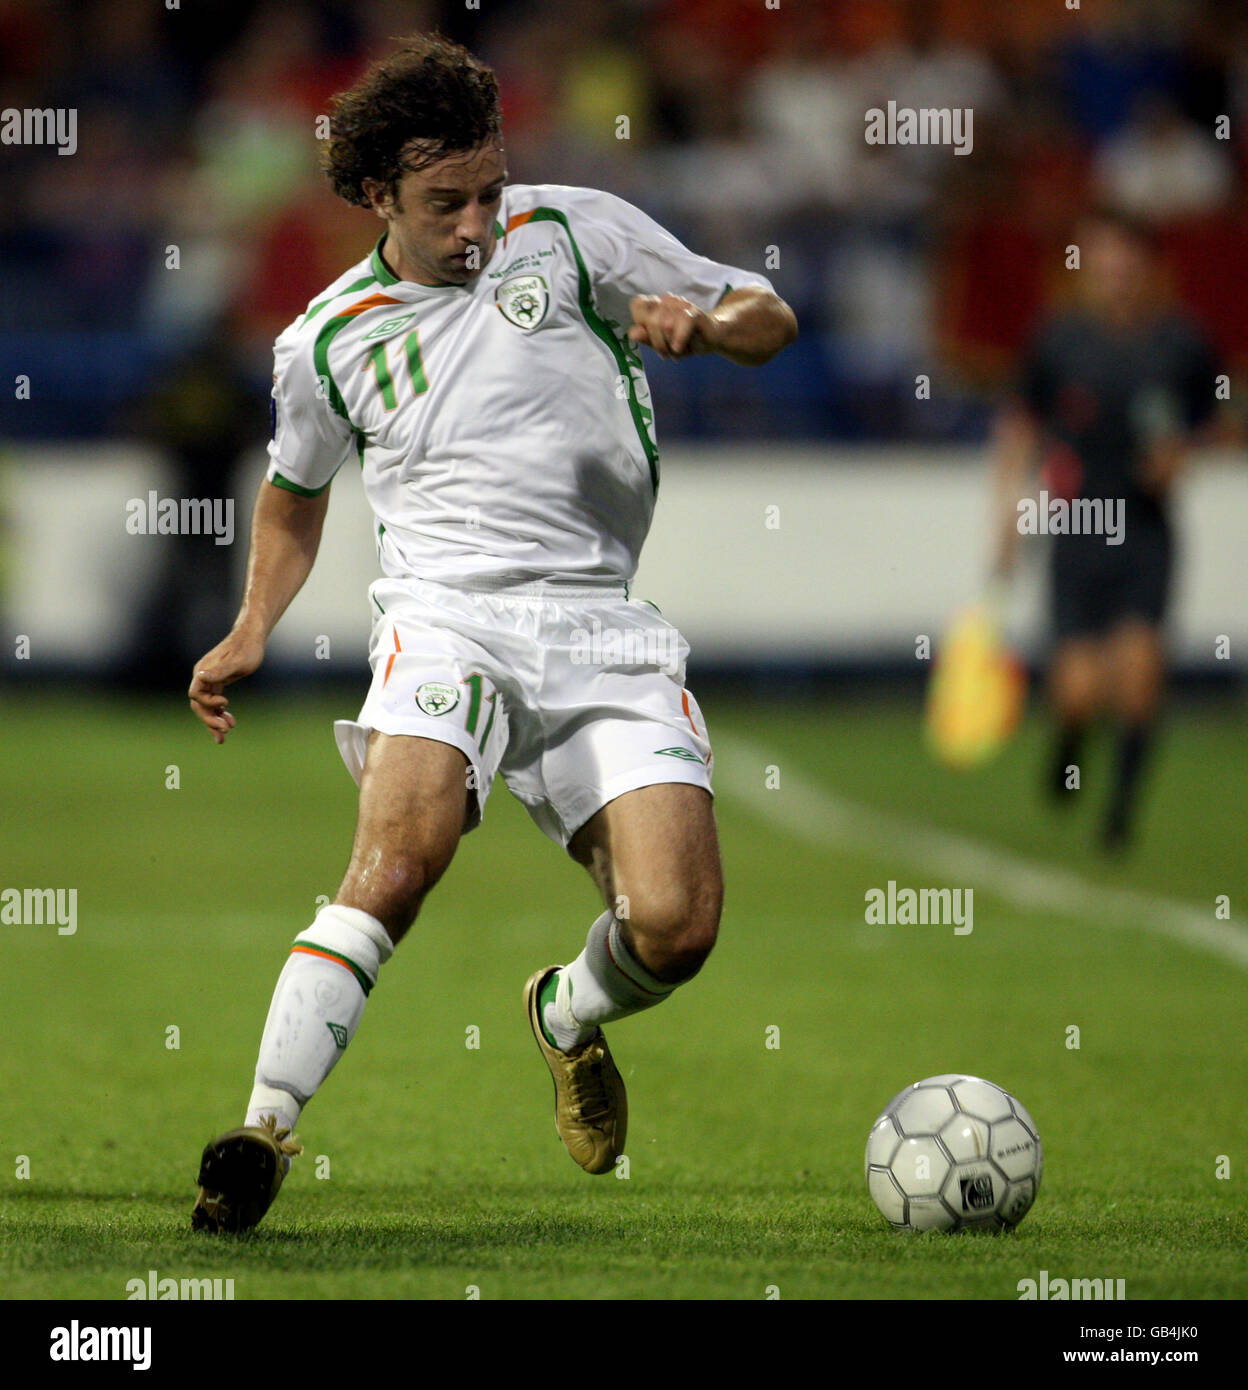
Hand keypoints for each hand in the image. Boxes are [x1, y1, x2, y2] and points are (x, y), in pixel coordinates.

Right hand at [188, 628, 264, 743]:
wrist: (252, 638)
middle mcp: (203, 677)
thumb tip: (201, 677)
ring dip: (215, 720)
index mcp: (204, 671)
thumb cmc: (247, 649)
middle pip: (199, 704)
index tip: (226, 703)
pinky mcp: (218, 683)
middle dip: (211, 718)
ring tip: (227, 731)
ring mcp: (209, 681)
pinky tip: (228, 723)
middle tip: (226, 729)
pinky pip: (214, 702)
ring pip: (207, 706)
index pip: (195, 694)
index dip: (208, 703)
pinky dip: (219, 714)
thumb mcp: (236, 661)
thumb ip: (220, 670)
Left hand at [627, 294, 717, 359]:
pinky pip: (682, 321)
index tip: (651, 337)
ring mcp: (682, 304)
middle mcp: (667, 300)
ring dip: (671, 344)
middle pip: (651, 321)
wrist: (712, 339)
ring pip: (665, 324)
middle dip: (658, 343)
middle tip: (668, 352)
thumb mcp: (662, 344)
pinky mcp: (695, 312)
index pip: (637, 303)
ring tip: (679, 349)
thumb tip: (633, 332)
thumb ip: (646, 338)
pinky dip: (680, 337)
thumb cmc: (684, 340)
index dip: (641, 322)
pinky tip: (679, 348)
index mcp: (656, 305)